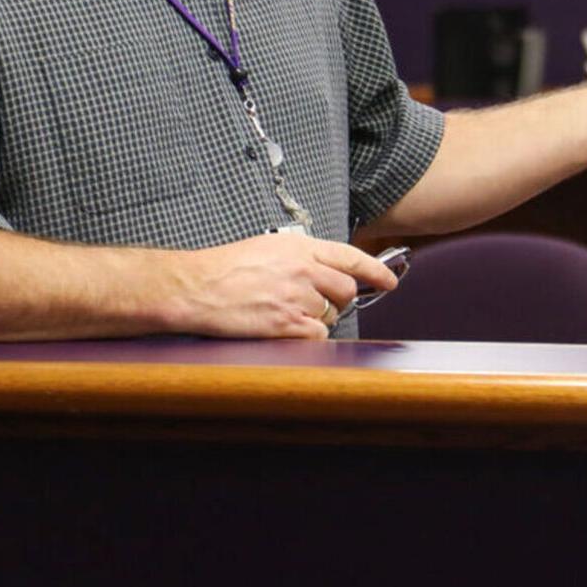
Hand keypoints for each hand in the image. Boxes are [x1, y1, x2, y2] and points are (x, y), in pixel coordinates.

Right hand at [170, 233, 397, 338]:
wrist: (197, 286)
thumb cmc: (224, 267)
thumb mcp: (268, 248)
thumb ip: (300, 257)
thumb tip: (322, 271)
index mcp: (301, 247)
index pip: (351, 257)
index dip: (376, 270)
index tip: (389, 280)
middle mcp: (304, 270)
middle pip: (345, 290)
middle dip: (340, 301)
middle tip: (323, 305)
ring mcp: (296, 298)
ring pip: (330, 315)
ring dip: (316, 319)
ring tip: (288, 314)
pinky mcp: (285, 324)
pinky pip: (316, 336)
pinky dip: (308, 338)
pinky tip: (288, 331)